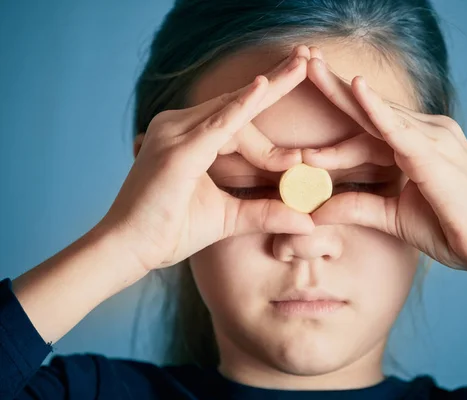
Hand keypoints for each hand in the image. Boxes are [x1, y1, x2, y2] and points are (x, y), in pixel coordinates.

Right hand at [98, 46, 314, 271]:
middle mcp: (179, 126)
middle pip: (238, 102)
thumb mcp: (230, 217)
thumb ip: (267, 213)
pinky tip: (263, 86)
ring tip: (303, 65)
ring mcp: (175, 134)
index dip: (270, 122)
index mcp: (189, 136)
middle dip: (277, 82)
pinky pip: (217, 124)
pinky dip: (241, 106)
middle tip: (307, 56)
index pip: (238, 119)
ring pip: (235, 111)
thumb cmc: (171, 231)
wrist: (129, 250)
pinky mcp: (177, 150)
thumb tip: (308, 222)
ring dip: (272, 91)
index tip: (298, 152)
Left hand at [303, 51, 466, 272]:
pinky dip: (375, 107)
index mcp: (415, 146)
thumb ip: (356, 207)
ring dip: (341, 92)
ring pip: (375, 115)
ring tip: (310, 67)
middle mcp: (424, 132)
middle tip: (303, 63)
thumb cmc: (451, 229)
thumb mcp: (392, 216)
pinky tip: (354, 87)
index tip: (304, 149)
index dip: (336, 136)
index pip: (366, 134)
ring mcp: (432, 136)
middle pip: (368, 111)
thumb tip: (315, 211)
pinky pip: (398, 126)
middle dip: (333, 89)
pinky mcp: (434, 150)